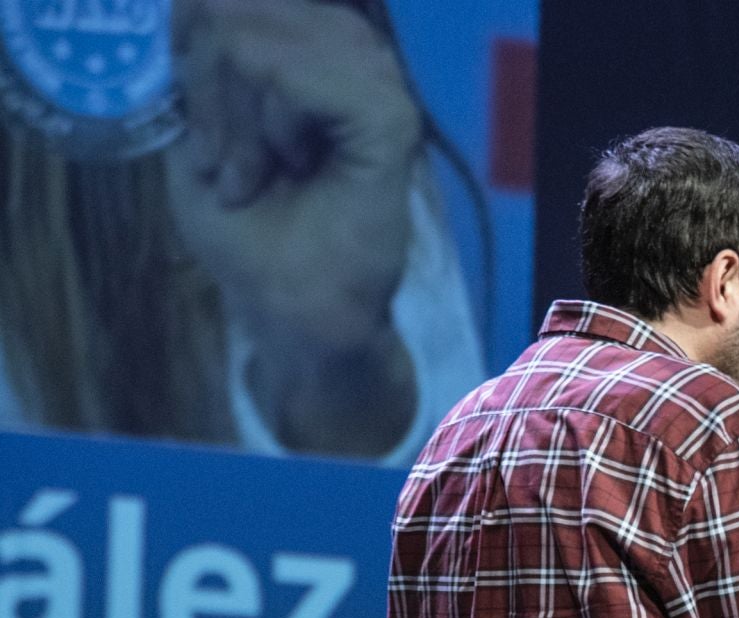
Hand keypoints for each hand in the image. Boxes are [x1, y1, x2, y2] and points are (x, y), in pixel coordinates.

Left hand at [164, 0, 422, 452]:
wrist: (299, 313)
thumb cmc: (250, 236)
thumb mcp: (197, 135)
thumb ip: (200, 63)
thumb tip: (203, 5)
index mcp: (313, 52)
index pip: (238, 2)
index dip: (196, 49)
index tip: (203, 130)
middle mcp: (351, 55)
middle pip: (241, 9)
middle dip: (210, 89)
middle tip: (231, 164)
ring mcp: (376, 83)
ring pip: (259, 37)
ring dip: (235, 115)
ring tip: (258, 172)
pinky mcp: (389, 119)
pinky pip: (295, 75)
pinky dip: (270, 126)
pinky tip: (291, 166)